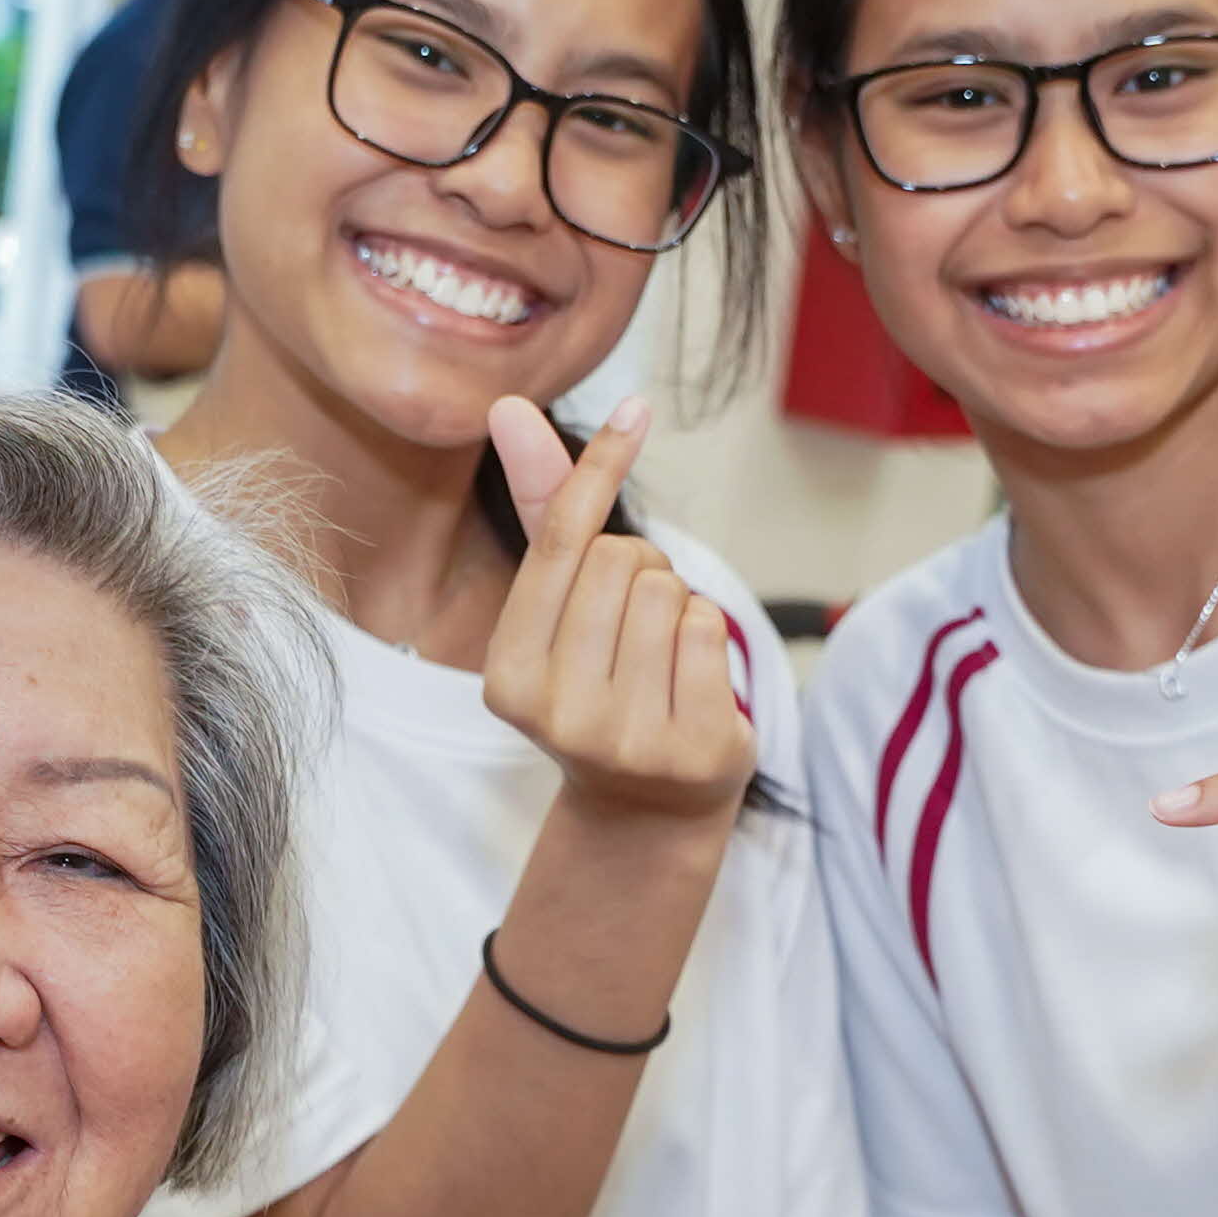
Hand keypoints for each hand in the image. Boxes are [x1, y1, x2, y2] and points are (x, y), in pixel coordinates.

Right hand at [481, 394, 752, 825]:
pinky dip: (709, 638)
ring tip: (660, 657)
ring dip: (677, 605)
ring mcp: (627, 741)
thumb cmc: (600, 683)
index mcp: (507, 680)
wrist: (647, 808)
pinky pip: (710, 630)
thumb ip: (541, 510)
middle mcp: (557, 716)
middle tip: (633, 627)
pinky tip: (690, 681)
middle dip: (640, 572)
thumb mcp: (558, 608)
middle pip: (621, 563)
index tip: (637, 407)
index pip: (558, 544)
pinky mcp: (695, 752)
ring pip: (669, 594)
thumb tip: (509, 407)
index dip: (600, 470)